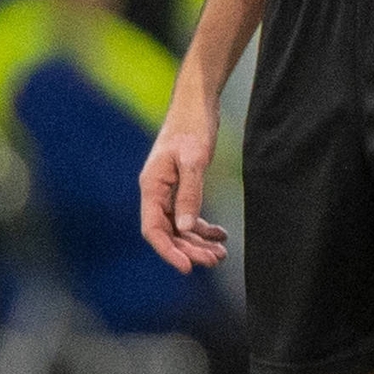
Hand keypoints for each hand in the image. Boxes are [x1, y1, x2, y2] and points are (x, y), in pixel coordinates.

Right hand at [137, 86, 226, 271]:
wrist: (196, 105)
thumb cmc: (192, 127)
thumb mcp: (194, 160)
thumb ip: (189, 194)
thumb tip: (184, 227)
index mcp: (151, 187)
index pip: (153, 229)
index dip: (168, 251)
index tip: (188, 267)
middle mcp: (156, 192)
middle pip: (168, 232)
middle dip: (190, 249)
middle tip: (216, 260)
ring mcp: (168, 190)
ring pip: (179, 226)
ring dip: (198, 242)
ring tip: (221, 254)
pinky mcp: (182, 186)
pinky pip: (188, 215)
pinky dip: (203, 227)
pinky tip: (220, 235)